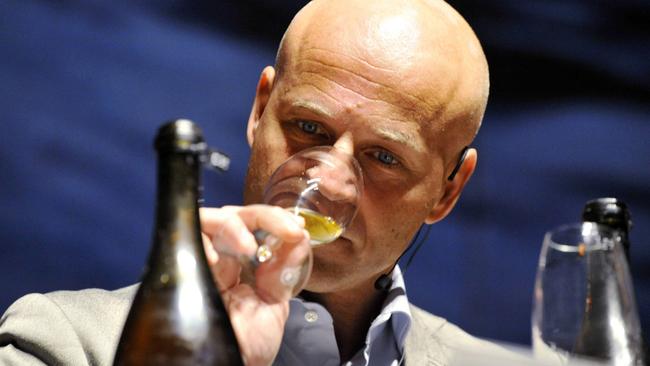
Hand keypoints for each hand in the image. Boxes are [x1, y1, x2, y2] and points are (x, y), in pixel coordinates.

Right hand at [200, 206, 309, 365]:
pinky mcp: (186, 270)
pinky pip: (187, 242)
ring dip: (233, 225)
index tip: (298, 229)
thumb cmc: (250, 342)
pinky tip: (215, 258)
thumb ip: (285, 271)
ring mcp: (204, 262)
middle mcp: (223, 258)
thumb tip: (301, 239)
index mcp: (244, 262)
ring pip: (210, 219)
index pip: (255, 224)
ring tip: (250, 246)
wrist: (235, 364)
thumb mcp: (276, 303)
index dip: (275, 219)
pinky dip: (202, 240)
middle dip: (264, 216)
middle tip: (288, 231)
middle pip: (235, 215)